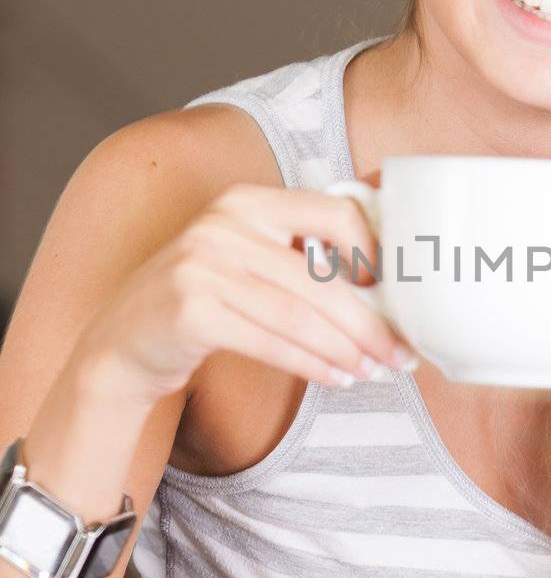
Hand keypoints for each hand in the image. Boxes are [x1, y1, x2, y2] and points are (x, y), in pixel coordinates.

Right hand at [77, 181, 418, 404]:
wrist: (123, 341)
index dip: (371, 252)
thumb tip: (385, 291)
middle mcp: (223, 224)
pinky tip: (336, 377)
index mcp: (248, 201)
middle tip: (400, 353)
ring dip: (345, 349)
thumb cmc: (204, 302)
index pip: (333, 212)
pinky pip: (269, 342)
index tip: (392, 290)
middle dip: (369, 322)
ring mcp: (201, 265)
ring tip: (373, 370)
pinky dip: (311, 364)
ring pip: (299, 314)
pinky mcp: (190, 310)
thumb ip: (301, 259)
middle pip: (320, 278)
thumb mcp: (247, 260)